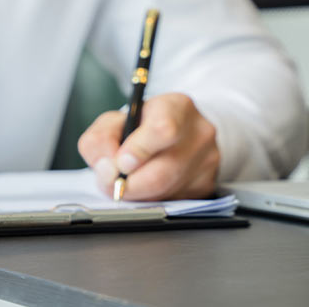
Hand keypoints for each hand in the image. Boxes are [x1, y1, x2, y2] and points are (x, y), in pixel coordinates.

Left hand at [77, 92, 219, 199]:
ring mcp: (207, 160)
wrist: (179, 130)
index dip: (138, 151)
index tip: (121, 162)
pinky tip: (149, 184)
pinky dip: (154, 199)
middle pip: (162, 173)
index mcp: (176, 107)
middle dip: (129, 184)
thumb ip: (101, 140)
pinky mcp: (208, 184)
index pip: (163, 130)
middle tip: (112, 182)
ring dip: (138, 194)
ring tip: (129, 180)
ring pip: (165, 193)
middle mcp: (198, 132)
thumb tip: (107, 169)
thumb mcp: (115, 120)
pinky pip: (173, 202)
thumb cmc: (143, 125)